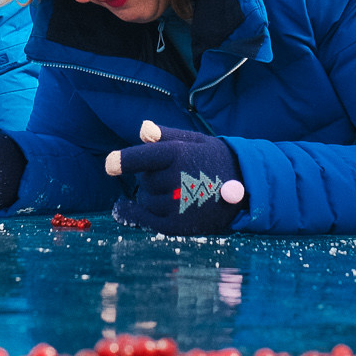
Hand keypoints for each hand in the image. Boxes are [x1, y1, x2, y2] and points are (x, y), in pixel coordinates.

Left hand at [106, 121, 244, 235]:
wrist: (246, 189)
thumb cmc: (214, 160)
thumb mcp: (195, 140)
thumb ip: (166, 136)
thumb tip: (143, 130)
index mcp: (178, 154)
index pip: (144, 157)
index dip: (125, 160)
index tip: (109, 164)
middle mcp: (176, 180)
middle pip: (144, 179)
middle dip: (151, 177)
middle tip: (175, 175)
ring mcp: (177, 204)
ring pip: (144, 199)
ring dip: (150, 195)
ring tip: (174, 191)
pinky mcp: (176, 225)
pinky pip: (144, 219)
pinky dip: (133, 213)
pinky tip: (124, 209)